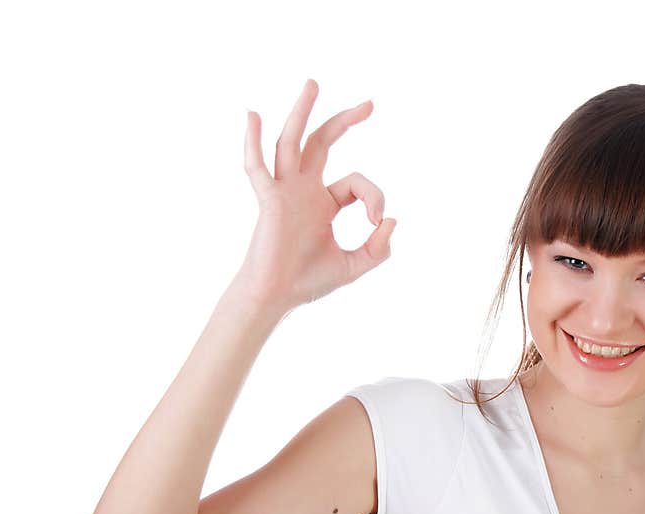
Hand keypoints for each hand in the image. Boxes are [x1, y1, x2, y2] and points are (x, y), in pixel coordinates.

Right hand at [236, 79, 396, 311]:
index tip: (377, 221)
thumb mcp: (355, 264)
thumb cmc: (309, 282)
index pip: (356, 183)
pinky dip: (253, 142)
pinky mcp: (268, 200)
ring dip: (302, 113)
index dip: (374, 197)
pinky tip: (252, 115)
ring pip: (291, 142)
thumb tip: (392, 220)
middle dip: (344, 121)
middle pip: (322, 143)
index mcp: (323, 202)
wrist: (277, 298)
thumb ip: (379, 247)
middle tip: (370, 105)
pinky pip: (257, 167)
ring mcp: (284, 191)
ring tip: (313, 84)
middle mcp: (303, 190)